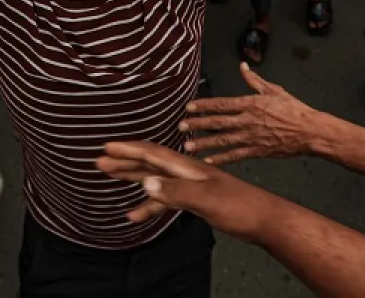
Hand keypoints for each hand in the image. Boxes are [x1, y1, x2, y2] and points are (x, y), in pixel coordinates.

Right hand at [96, 140, 267, 239]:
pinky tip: (137, 214)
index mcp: (189, 167)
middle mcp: (187, 173)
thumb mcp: (207, 199)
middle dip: (124, 161)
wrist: (265, 219)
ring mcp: (191, 186)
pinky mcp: (196, 200)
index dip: (129, 149)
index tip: (107, 146)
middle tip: (100, 161)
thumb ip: (176, 192)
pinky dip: (150, 205)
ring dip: (133, 179)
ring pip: (155, 180)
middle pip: (149, 163)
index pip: (153, 153)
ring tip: (111, 179)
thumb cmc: (241, 206)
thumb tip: (145, 183)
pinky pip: (166, 200)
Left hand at [180, 63, 318, 163]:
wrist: (310, 131)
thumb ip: (255, 80)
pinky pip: (235, 155)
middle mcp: (248, 120)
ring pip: (223, 140)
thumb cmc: (294, 109)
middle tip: (181, 126)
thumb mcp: (274, 90)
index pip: (221, 104)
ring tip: (187, 146)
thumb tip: (243, 66)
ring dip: (204, 143)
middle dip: (197, 124)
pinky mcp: (257, 151)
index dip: (203, 105)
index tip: (188, 107)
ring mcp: (251, 137)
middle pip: (217, 122)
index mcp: (251, 104)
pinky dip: (221, 159)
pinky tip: (208, 161)